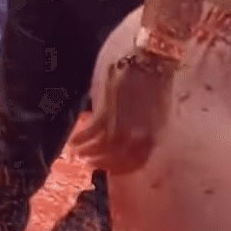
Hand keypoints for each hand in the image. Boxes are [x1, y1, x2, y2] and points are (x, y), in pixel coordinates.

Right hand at [73, 50, 176, 174]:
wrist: (151, 61)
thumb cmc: (156, 81)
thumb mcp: (156, 112)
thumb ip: (145, 129)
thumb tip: (132, 140)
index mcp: (153, 137)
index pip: (135, 163)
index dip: (120, 168)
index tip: (110, 169)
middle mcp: (138, 137)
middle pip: (116, 160)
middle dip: (101, 163)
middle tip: (88, 164)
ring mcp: (122, 127)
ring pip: (101, 149)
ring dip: (87, 152)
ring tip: (77, 154)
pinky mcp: (108, 113)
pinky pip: (91, 133)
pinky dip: (81, 138)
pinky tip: (73, 141)